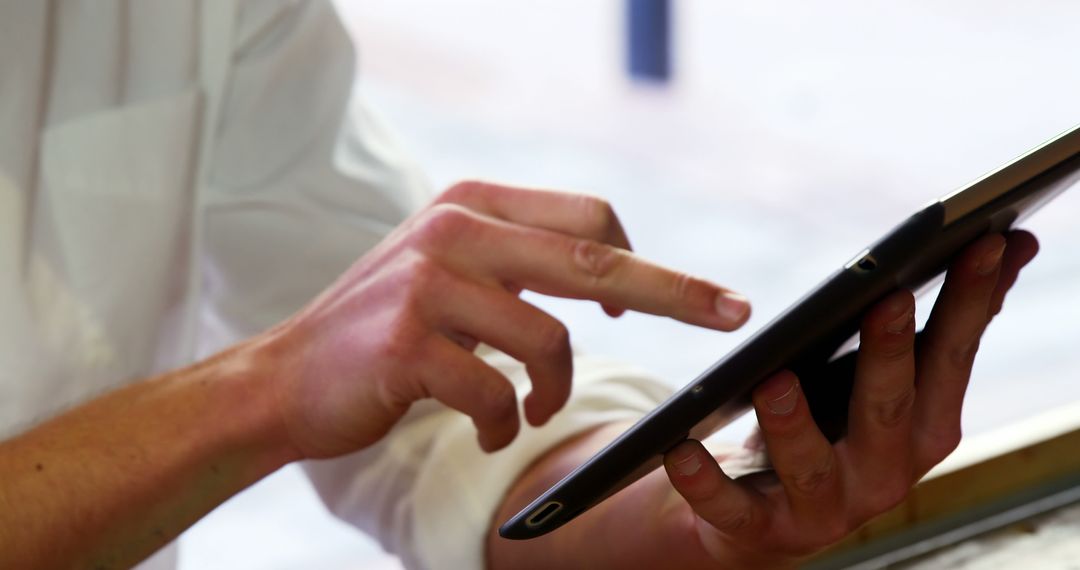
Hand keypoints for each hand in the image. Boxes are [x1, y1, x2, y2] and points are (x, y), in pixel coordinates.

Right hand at [257, 181, 751, 457]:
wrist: (288, 376)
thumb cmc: (387, 330)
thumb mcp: (450, 269)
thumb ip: (519, 260)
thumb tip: (613, 276)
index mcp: (472, 204)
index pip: (587, 217)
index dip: (640, 257)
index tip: (684, 295)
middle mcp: (454, 229)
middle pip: (594, 257)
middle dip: (673, 291)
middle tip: (730, 313)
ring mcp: (428, 283)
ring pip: (549, 339)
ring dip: (554, 390)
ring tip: (530, 411)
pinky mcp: (409, 342)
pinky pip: (497, 393)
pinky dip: (504, 423)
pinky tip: (489, 429)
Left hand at [488, 230, 1037, 568]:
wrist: (769, 516)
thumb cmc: (837, 426)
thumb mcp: (888, 378)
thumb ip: (939, 323)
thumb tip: (1011, 244)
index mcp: (922, 429)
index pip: (950, 359)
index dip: (968, 303)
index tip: (981, 244)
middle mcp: (883, 473)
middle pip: (889, 411)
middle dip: (890, 356)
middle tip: (889, 299)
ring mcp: (822, 506)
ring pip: (811, 466)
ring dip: (794, 423)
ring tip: (775, 379)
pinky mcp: (758, 526)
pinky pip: (727, 504)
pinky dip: (702, 478)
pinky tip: (679, 446)